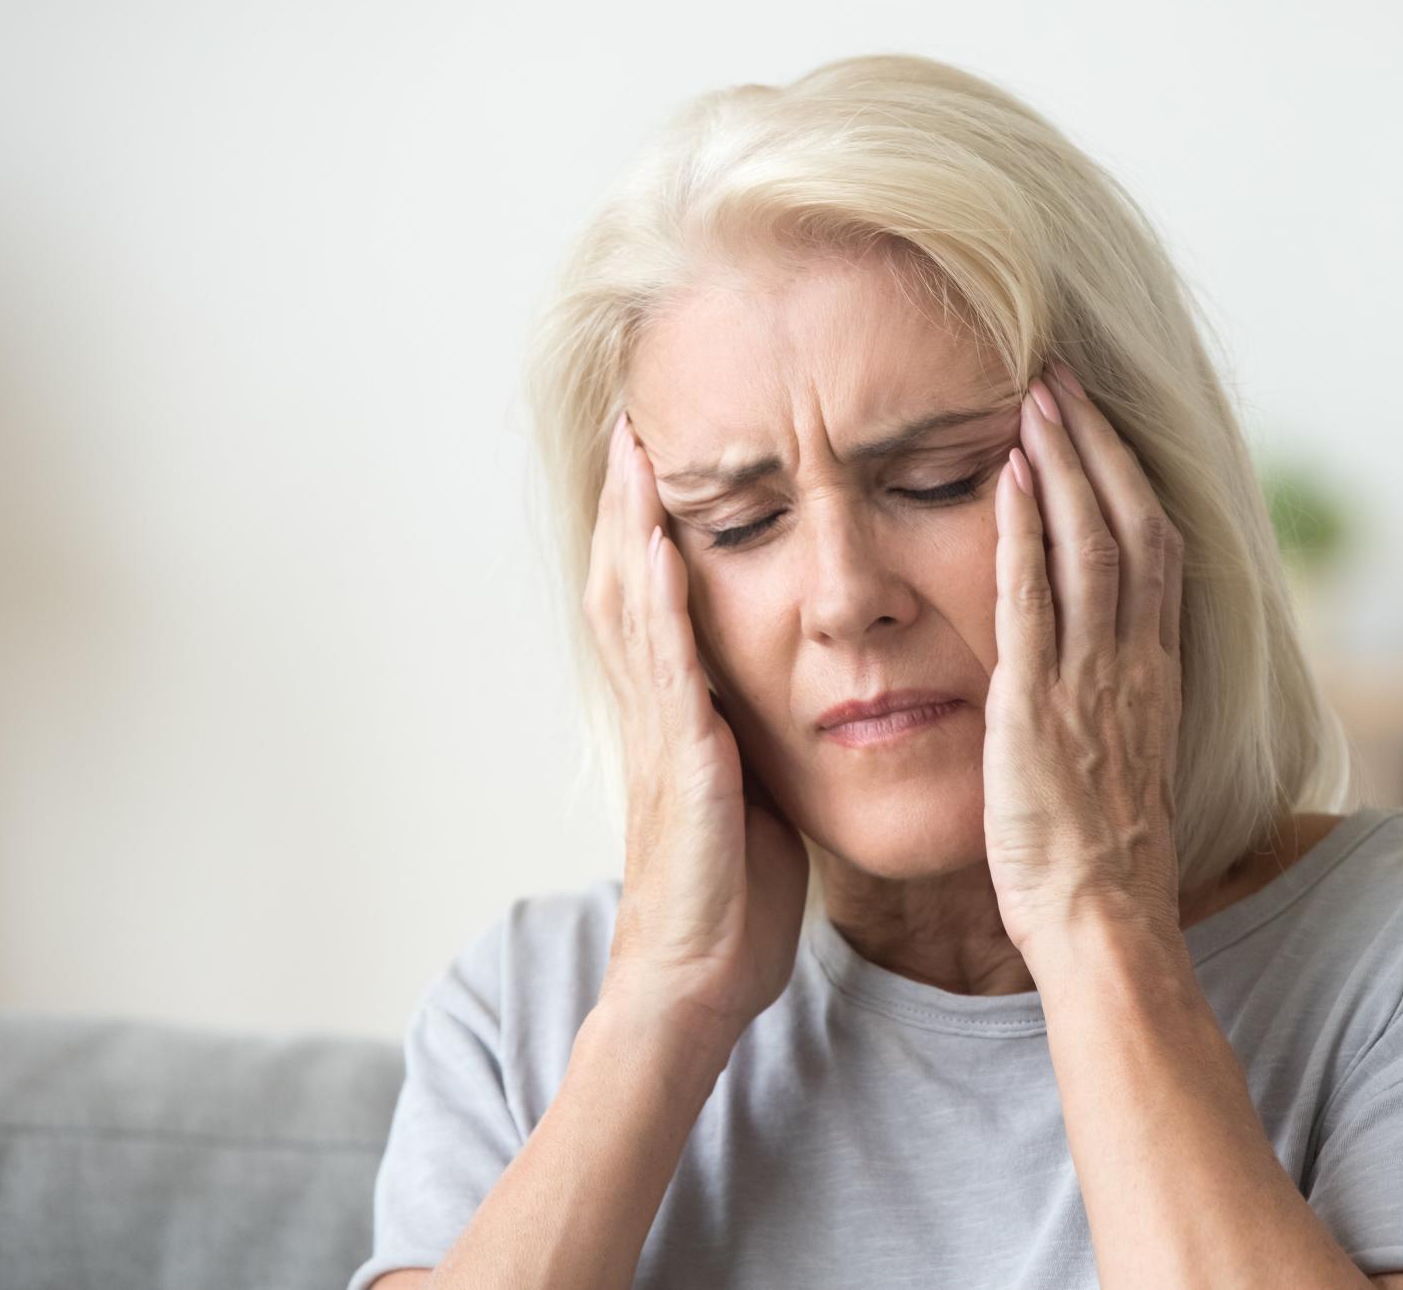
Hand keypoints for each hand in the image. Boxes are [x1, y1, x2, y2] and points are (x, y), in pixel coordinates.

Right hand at [581, 412, 809, 1040]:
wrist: (697, 976)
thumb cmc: (730, 897)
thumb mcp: (747, 797)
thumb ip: (748, 740)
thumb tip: (777, 705)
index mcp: (678, 718)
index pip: (653, 603)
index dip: (649, 530)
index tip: (659, 462)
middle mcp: (656, 712)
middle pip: (624, 584)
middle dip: (627, 504)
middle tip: (632, 425)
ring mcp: (661, 731)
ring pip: (632, 607)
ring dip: (631, 525)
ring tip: (636, 451)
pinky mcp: (682, 759)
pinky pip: (666, 663)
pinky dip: (657, 598)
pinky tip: (660, 543)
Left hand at [983, 360, 1185, 958]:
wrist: (1102, 917)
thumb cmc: (1104, 856)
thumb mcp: (1124, 759)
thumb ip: (1114, 699)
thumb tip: (1100, 663)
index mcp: (1156, 671)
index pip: (1156, 547)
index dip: (1128, 477)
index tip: (1098, 425)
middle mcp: (1135, 661)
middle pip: (1132, 523)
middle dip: (1098, 445)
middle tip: (1064, 379)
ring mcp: (1091, 679)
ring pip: (1091, 544)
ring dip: (1062, 465)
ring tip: (1036, 399)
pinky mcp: (1038, 705)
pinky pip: (1033, 600)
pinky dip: (1022, 532)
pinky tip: (1004, 478)